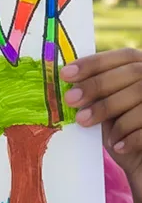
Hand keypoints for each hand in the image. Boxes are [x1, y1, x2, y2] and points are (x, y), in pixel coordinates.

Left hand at [62, 48, 141, 198]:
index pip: (124, 56)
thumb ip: (98, 92)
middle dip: (97, 85)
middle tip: (70, 99)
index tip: (66, 74)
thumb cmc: (124, 132)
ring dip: (106, 109)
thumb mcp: (110, 108)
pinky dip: (129, 136)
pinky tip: (116, 146)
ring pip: (140, 96)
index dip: (95, 63)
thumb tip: (71, 81)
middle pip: (132, 74)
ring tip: (84, 122)